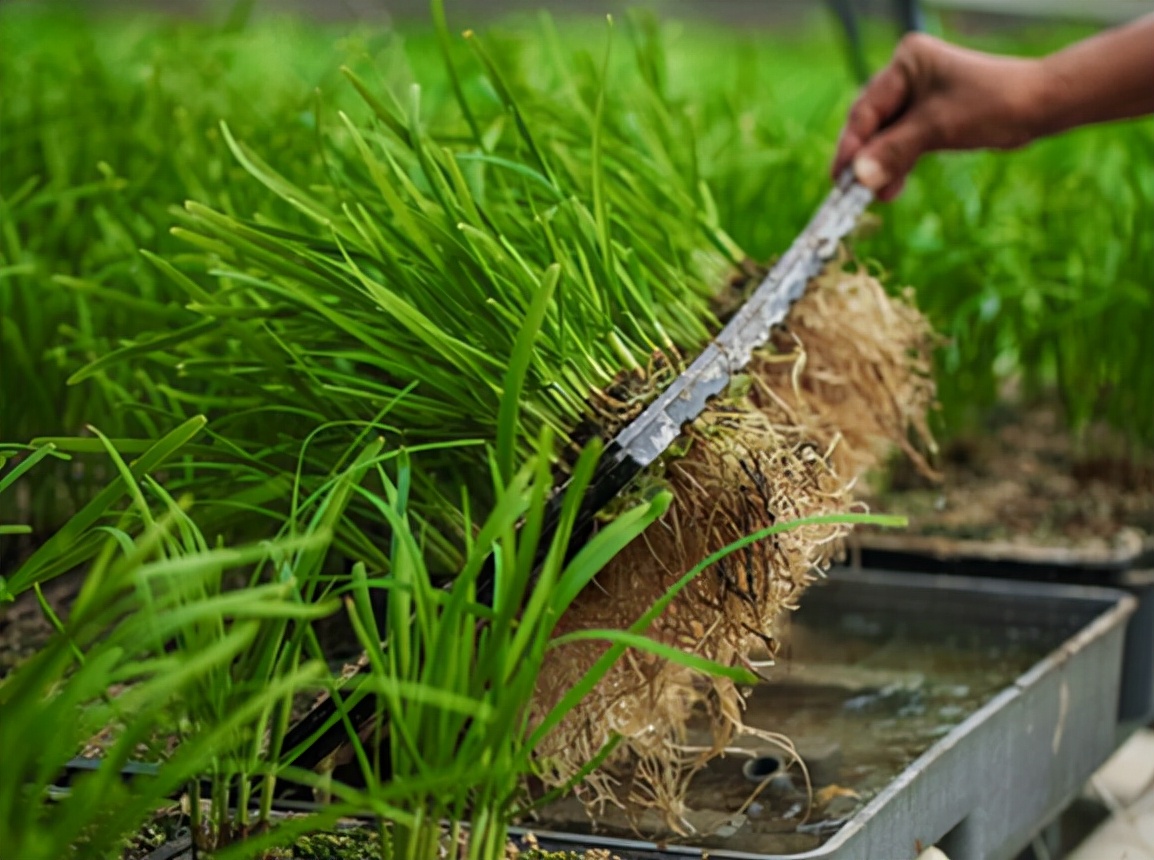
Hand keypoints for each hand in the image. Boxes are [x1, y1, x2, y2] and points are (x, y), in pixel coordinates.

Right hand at [831, 33, 1044, 199]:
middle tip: (852, 191)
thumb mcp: (936, 128)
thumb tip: (857, 178)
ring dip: (880, 167)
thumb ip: (893, 152)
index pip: (867, 108)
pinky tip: (891, 188)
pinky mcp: (931, 117)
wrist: (1041, 106)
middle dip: (864, 159)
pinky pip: (903, 143)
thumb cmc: (992, 104)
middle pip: (872, 123)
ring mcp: (919, 96)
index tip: (840, 177)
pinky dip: (897, 165)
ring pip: (886, 137)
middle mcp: (908, 74)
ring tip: (876, 195)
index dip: (851, 145)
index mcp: (906, 62)